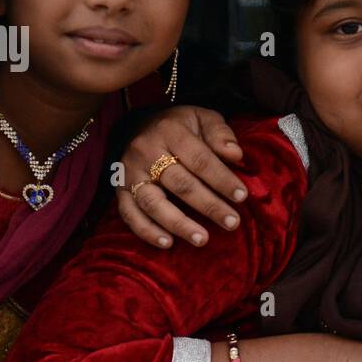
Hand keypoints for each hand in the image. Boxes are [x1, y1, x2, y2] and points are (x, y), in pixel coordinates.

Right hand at [117, 106, 247, 247]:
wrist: (140, 126)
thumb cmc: (180, 126)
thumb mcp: (202, 118)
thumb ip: (220, 133)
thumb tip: (236, 155)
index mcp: (170, 131)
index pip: (200, 159)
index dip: (222, 179)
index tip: (242, 197)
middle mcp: (146, 151)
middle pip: (180, 184)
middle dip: (209, 206)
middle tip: (232, 223)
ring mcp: (130, 172)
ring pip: (153, 202)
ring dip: (179, 224)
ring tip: (202, 240)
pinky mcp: (119, 189)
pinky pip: (129, 214)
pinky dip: (147, 231)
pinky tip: (167, 243)